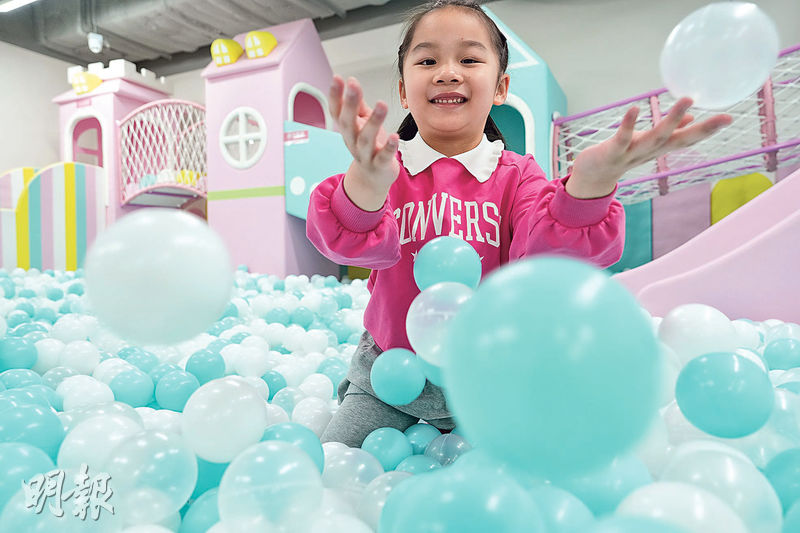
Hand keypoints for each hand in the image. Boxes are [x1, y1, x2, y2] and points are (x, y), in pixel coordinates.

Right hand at [330, 75, 399, 209]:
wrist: (373, 178)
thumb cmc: (370, 146)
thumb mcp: (362, 123)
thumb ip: (357, 105)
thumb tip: (351, 82)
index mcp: (347, 129)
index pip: (337, 111)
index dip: (335, 96)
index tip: (337, 78)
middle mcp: (352, 141)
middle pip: (348, 123)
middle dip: (349, 104)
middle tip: (353, 85)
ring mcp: (365, 155)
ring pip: (365, 139)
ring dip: (373, 122)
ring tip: (382, 104)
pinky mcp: (379, 165)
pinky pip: (383, 157)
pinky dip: (388, 147)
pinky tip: (395, 136)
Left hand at [567, 97, 732, 198]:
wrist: (593, 177)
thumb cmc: (623, 154)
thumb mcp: (648, 143)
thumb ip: (670, 132)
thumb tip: (692, 118)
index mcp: (660, 149)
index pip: (688, 139)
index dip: (709, 130)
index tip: (730, 117)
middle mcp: (650, 153)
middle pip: (678, 141)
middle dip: (702, 130)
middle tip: (724, 117)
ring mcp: (632, 154)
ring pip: (655, 139)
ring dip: (672, 121)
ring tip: (687, 100)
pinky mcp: (612, 152)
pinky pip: (622, 138)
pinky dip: (628, 124)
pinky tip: (635, 108)